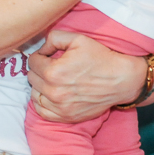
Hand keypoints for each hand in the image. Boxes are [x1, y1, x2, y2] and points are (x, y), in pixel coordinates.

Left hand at [28, 30, 145, 122]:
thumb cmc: (100, 57)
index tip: (50, 55)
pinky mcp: (66, 117)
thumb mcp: (78, 38)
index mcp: (54, 72)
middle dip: (40, 70)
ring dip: (40, 86)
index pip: (32, 62)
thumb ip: (54, 37)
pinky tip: (51, 94)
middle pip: (32, 78)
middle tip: (52, 66)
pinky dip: (43, 103)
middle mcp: (54, 92)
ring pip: (35, 95)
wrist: (120, 80)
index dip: (40, 55)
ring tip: (52, 80)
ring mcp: (60, 107)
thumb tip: (41, 48)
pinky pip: (42, 112)